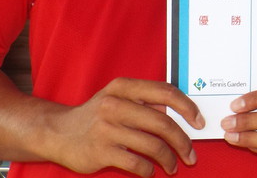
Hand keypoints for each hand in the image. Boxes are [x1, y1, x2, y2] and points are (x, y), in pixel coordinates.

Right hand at [45, 77, 202, 176]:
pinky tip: (151, 173)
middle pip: (163, 122)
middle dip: (183, 141)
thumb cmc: (97, 115)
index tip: (199, 122)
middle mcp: (116, 104)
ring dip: (168, 159)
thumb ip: (146, 101)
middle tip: (191, 154)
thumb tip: (180, 113)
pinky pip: (136, 163)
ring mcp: (107, 128)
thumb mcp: (119, 97)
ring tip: (173, 167)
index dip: (188, 108)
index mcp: (125, 87)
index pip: (166, 92)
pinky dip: (149, 171)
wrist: (57, 132)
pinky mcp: (101, 151)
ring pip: (152, 145)